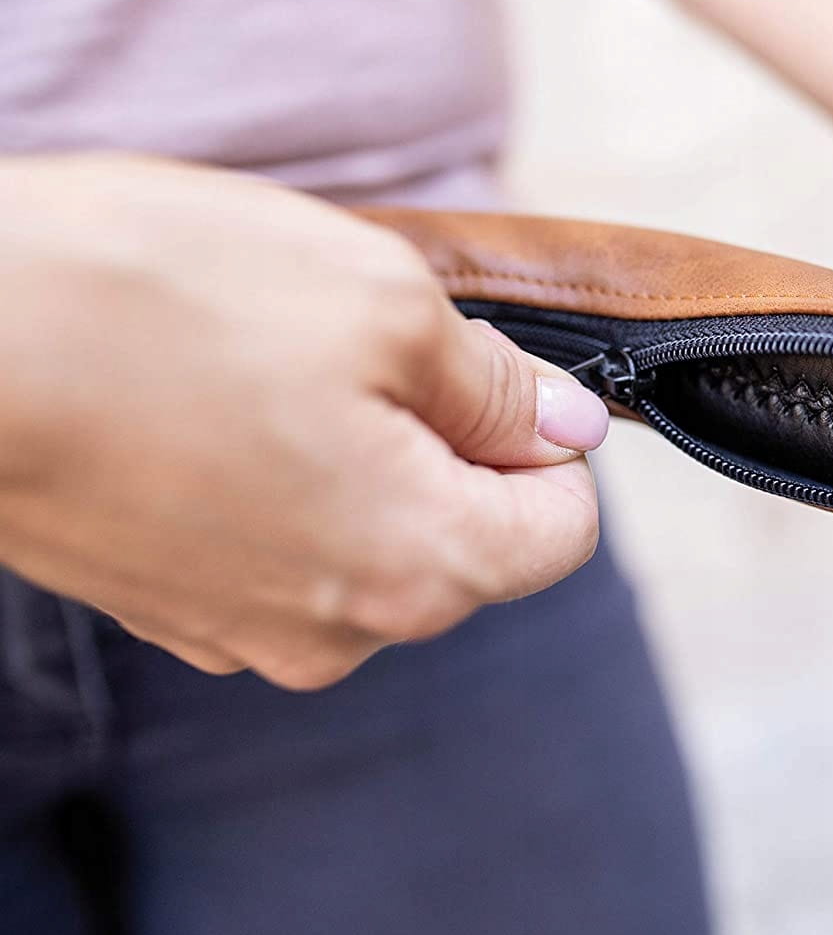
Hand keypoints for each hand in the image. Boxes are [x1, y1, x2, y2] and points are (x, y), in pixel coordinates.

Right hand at [0, 154, 609, 688]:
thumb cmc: (163, 301)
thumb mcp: (387, 306)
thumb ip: (501, 387)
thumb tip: (567, 427)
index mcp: (423, 569)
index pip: (562, 528)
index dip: (547, 439)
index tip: (486, 374)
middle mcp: (341, 633)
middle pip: (468, 539)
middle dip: (445, 442)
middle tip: (357, 348)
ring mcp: (243, 631)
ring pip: (371, 539)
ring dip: (357, 455)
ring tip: (266, 370)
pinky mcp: (170, 607)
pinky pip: (281, 546)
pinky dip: (279, 479)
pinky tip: (211, 406)